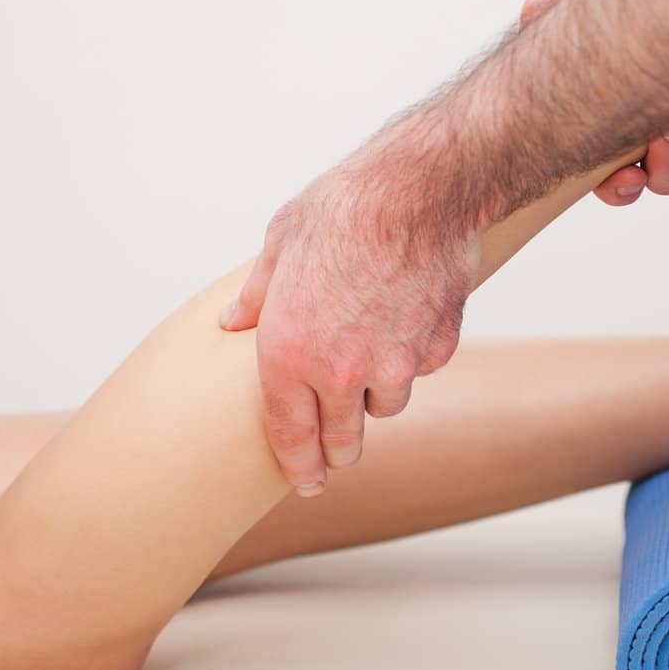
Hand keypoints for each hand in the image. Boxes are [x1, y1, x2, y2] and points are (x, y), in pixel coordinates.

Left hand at [220, 158, 480, 493]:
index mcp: (290, 353)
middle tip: (336, 442)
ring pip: (386, 406)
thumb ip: (256, 294)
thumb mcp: (279, 243)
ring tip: (371, 351)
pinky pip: (422, 369)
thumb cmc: (342, 208)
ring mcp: (395, 365)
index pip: (291, 437)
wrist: (417, 189)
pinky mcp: (436, 348)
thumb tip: (232, 320)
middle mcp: (342, 371)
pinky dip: (414, 354)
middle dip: (337, 447)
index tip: (305, 480)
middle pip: (342, 442)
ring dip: (377, 392)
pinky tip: (406, 315)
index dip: (299, 466)